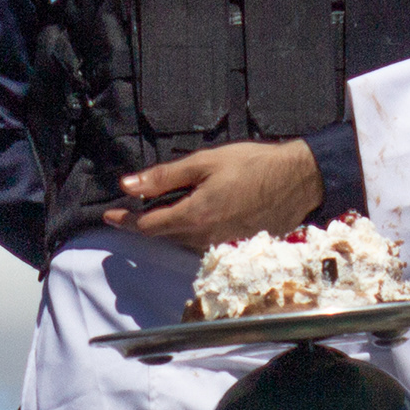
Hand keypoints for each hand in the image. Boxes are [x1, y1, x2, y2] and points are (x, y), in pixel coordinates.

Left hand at [102, 139, 323, 248]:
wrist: (300, 180)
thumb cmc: (253, 165)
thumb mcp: (204, 163)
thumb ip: (164, 177)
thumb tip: (128, 185)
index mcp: (194, 216)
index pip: (147, 225)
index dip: (125, 220)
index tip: (109, 214)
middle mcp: (205, 238)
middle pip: (163, 235)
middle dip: (144, 223)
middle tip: (129, 210)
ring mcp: (222, 245)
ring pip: (183, 240)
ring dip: (168, 227)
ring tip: (162, 209)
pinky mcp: (237, 245)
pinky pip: (203, 242)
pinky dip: (191, 230)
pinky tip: (196, 215)